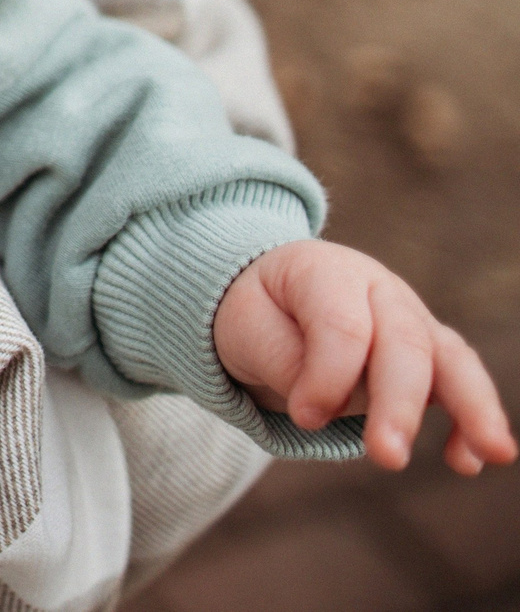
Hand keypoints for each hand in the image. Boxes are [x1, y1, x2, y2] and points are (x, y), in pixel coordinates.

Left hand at [216, 239, 515, 472]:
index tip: (304, 418)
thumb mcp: (244, 325)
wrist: (269, 295)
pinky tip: (468, 462)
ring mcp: (411, 318)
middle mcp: (379, 289)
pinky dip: (471, 422)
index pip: (343, 324)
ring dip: (472, 408)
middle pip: (405, 342)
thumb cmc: (256, 310)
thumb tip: (325, 406)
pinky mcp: (429, 354)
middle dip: (399, 404)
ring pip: (451, 358)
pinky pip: (460, 382)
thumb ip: (281, 359)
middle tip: (388, 457)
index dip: (327, 376)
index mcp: (326, 271)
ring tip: (490, 455)